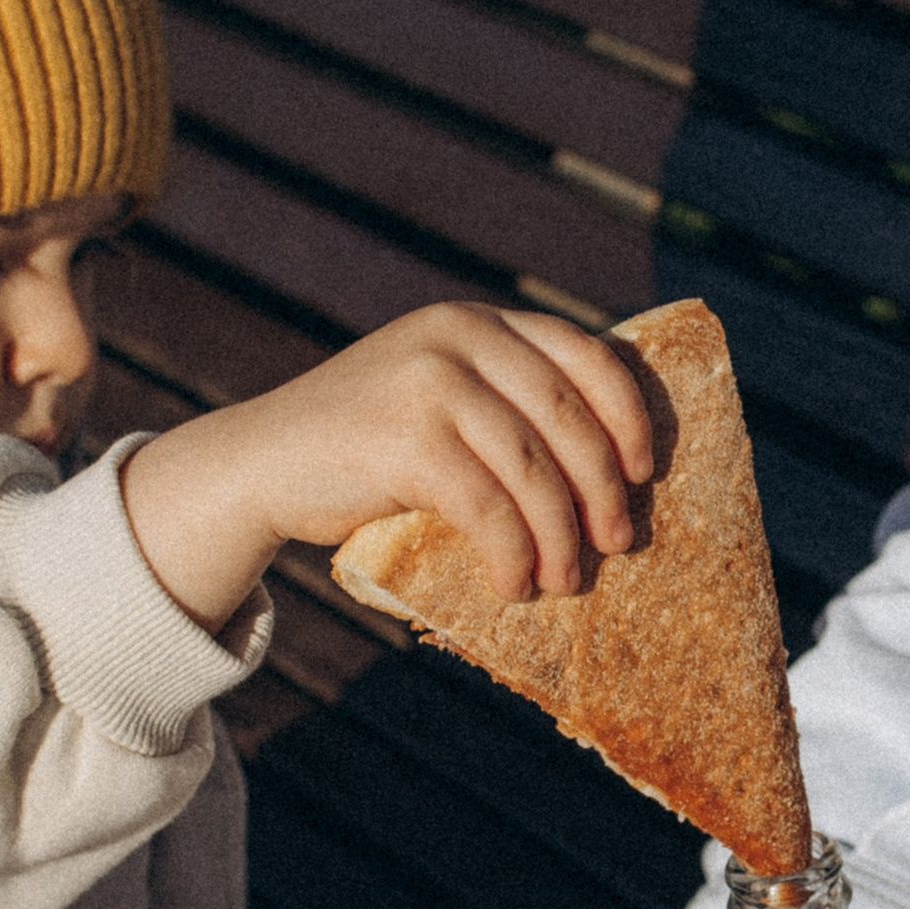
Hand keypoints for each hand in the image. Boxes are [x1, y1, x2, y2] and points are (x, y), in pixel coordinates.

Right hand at [121, 303, 652, 629]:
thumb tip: (612, 470)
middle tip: (620, 545)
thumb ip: (505, 405)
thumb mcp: (444, 400)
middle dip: (602, 490)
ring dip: (560, 537)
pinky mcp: (405, 437)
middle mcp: (458, 336)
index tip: (644, 473)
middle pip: (567, 417)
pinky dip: (511, 555)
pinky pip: (486, 507)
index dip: (627, 416)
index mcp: (480, 322)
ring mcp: (429, 382)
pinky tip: (512, 586)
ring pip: (532, 470)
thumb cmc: (371, 448)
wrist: (264, 463)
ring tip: (564, 582)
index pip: (585, 356)